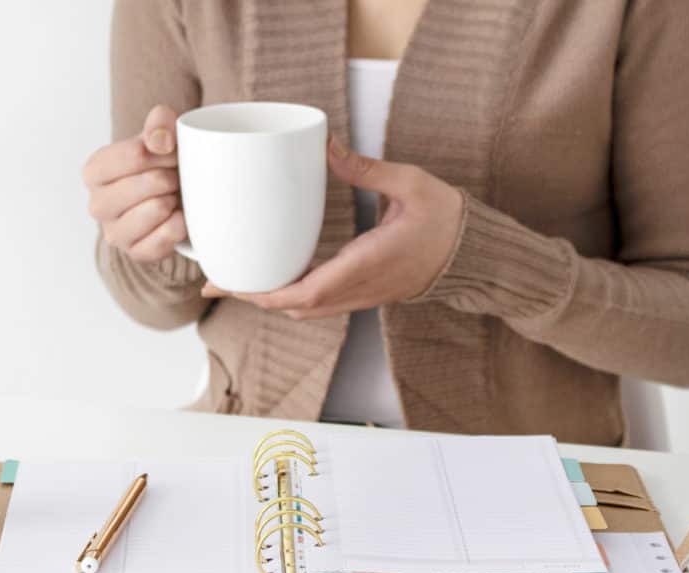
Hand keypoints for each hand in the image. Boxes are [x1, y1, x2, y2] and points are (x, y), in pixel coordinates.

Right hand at [83, 105, 186, 261]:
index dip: (165, 152)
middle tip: (174, 177)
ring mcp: (114, 233)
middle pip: (150, 183)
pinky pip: (166, 237)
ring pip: (158, 209)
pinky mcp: (135, 253)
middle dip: (172, 177)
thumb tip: (161, 140)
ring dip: (175, 200)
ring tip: (172, 196)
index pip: (137, 154)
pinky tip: (177, 218)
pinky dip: (179, 225)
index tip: (173, 153)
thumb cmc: (160, 166)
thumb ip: (160, 124)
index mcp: (94, 171)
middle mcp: (97, 204)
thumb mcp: (160, 136)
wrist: (169, 202)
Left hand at [201, 137, 463, 318]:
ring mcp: (361, 296)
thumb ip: (366, 169)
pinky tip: (275, 279)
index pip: (305, 291)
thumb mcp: (410, 184)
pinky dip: (290, 298)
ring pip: (304, 310)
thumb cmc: (445, 219)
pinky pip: (318, 304)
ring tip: (236, 281)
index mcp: (366, 264)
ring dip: (269, 300)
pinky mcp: (363, 294)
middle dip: (252, 297)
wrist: (474, 254)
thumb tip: (326, 146)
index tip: (232, 282)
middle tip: (214, 281)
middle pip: (294, 307)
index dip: (264, 293)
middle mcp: (359, 288)